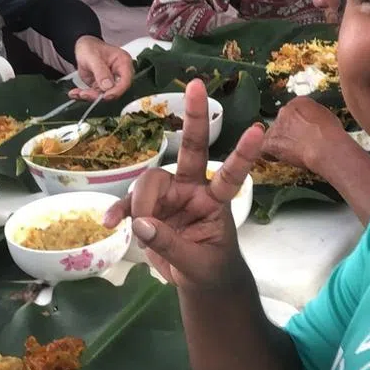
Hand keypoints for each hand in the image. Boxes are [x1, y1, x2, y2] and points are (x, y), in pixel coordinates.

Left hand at [70, 36, 134, 100]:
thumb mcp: (92, 56)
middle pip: (115, 91)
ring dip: (89, 96)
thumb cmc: (90, 47)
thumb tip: (108, 86)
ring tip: (77, 93)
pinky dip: (84, 95)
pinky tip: (75, 93)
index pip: (125, 81)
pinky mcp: (101, 87)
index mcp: (123, 63)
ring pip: (104, 95)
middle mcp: (119, 74)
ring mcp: (110, 81)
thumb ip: (100, 71)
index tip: (105, 96)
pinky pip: (94, 95)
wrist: (82, 48)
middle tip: (84, 94)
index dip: (117, 91)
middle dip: (99, 95)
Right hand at [105, 79, 263, 290]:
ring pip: (149, 181)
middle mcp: (192, 190)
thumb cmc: (210, 271)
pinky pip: (129, 204)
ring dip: (141, 204)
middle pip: (191, 149)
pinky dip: (120, 211)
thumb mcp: (198, 266)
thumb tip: (142, 223)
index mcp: (214, 202)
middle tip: (196, 85)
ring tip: (140, 234)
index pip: (230, 175)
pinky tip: (110, 224)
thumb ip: (171, 246)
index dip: (242, 154)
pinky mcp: (147, 209)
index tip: (258, 129)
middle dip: (194, 117)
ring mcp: (169, 196)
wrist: (198, 284)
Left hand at [262, 97, 349, 173]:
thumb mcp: (328, 117)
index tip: (302, 132)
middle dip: (288, 132)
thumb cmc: (332, 136)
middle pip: (282, 122)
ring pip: (273, 135)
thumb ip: (315, 116)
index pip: (293, 112)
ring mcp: (276, 125)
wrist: (326, 147)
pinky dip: (270, 154)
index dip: (297, 124)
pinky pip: (265, 148)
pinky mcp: (270, 141)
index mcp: (300, 102)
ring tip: (293, 152)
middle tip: (298, 143)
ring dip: (280, 143)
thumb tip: (314, 122)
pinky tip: (280, 158)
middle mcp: (285, 110)